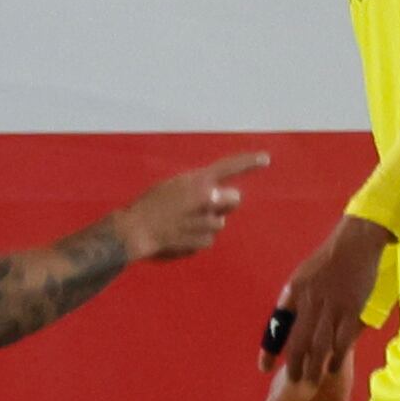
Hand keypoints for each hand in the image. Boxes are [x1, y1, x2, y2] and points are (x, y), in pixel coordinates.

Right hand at [113, 152, 264, 263]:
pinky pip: (208, 239)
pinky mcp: (204, 241)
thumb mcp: (171, 186)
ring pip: (220, 222)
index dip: (249, 162)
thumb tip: (217, 197)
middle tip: (205, 206)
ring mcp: (208, 221)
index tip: (265, 159)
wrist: (134, 231)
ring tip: (181, 224)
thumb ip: (196, 188)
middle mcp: (208, 198)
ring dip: (206, 223)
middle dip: (224, 202)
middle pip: (234, 199)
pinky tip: (178, 236)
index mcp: (198, 181)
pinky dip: (196, 239)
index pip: (230, 167)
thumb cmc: (147, 206)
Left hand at [265, 211, 390, 386]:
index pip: (277, 327)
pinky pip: (343, 339)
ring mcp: (331, 307)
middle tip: (293, 382)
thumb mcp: (300, 278)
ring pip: (320, 344)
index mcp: (292, 294)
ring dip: (314, 366)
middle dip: (294, 365)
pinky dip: (337, 355)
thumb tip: (287, 323)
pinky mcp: (352, 309)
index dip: (270, 349)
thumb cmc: (326, 262)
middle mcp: (308, 303)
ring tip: (310, 382)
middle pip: (298, 342)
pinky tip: (332, 367)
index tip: (264, 368)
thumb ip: (294, 301)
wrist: (353, 245)